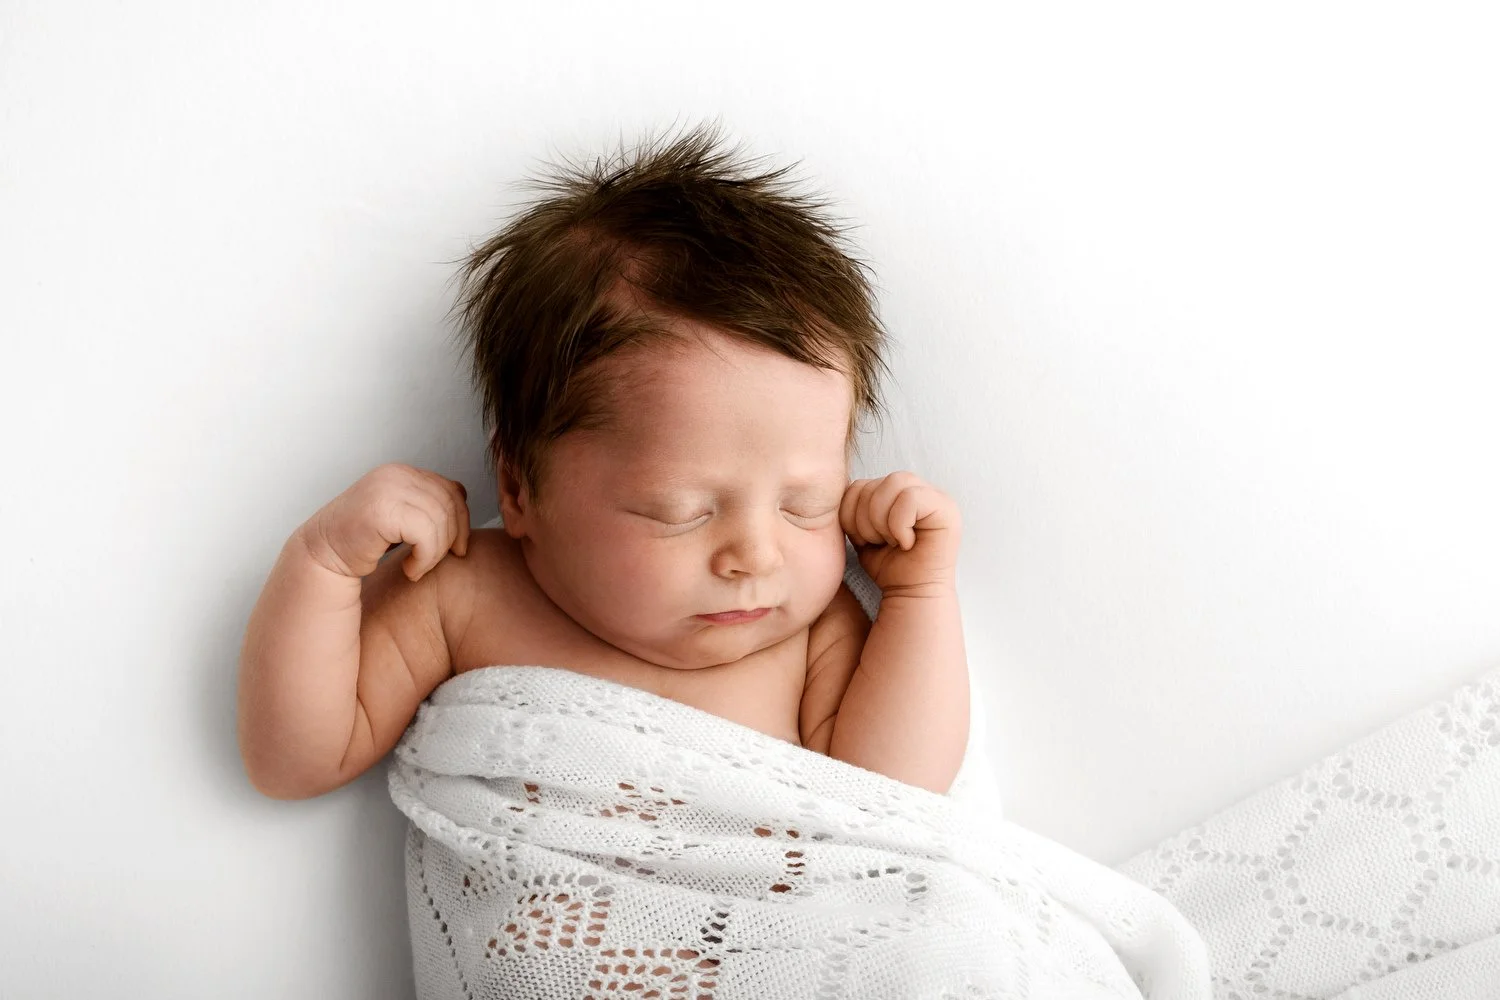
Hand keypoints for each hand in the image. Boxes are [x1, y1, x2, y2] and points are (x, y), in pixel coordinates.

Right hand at [296, 464, 470, 581]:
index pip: (452, 490)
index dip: (462, 521)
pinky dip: (425, 559)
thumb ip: (426, 503)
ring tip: (418, 568)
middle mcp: (396, 474)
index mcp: (403, 472)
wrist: (322, 555)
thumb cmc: (364, 541)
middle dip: (453, 538)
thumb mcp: (401, 515)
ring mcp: (387, 489)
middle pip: (450, 505)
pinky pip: (426, 535)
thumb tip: (463, 495)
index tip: (457, 549)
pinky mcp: (382, 510)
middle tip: (434, 562)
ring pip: (440, 521)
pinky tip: (409, 570)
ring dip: (435, 554)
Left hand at [839, 471, 960, 593]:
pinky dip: (899, 524)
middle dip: (867, 516)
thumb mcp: (863, 529)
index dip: (853, 512)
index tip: (865, 539)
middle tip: (879, 542)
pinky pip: (911, 498)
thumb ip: (857, 504)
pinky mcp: (947, 510)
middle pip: (880, 480)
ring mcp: (938, 498)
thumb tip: (843, 485)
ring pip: (895, 483)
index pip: (863, 483)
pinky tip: (906, 543)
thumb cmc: (888, 566)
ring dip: (883, 519)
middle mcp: (922, 489)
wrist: (910, 595)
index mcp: (899, 491)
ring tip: (891, 542)